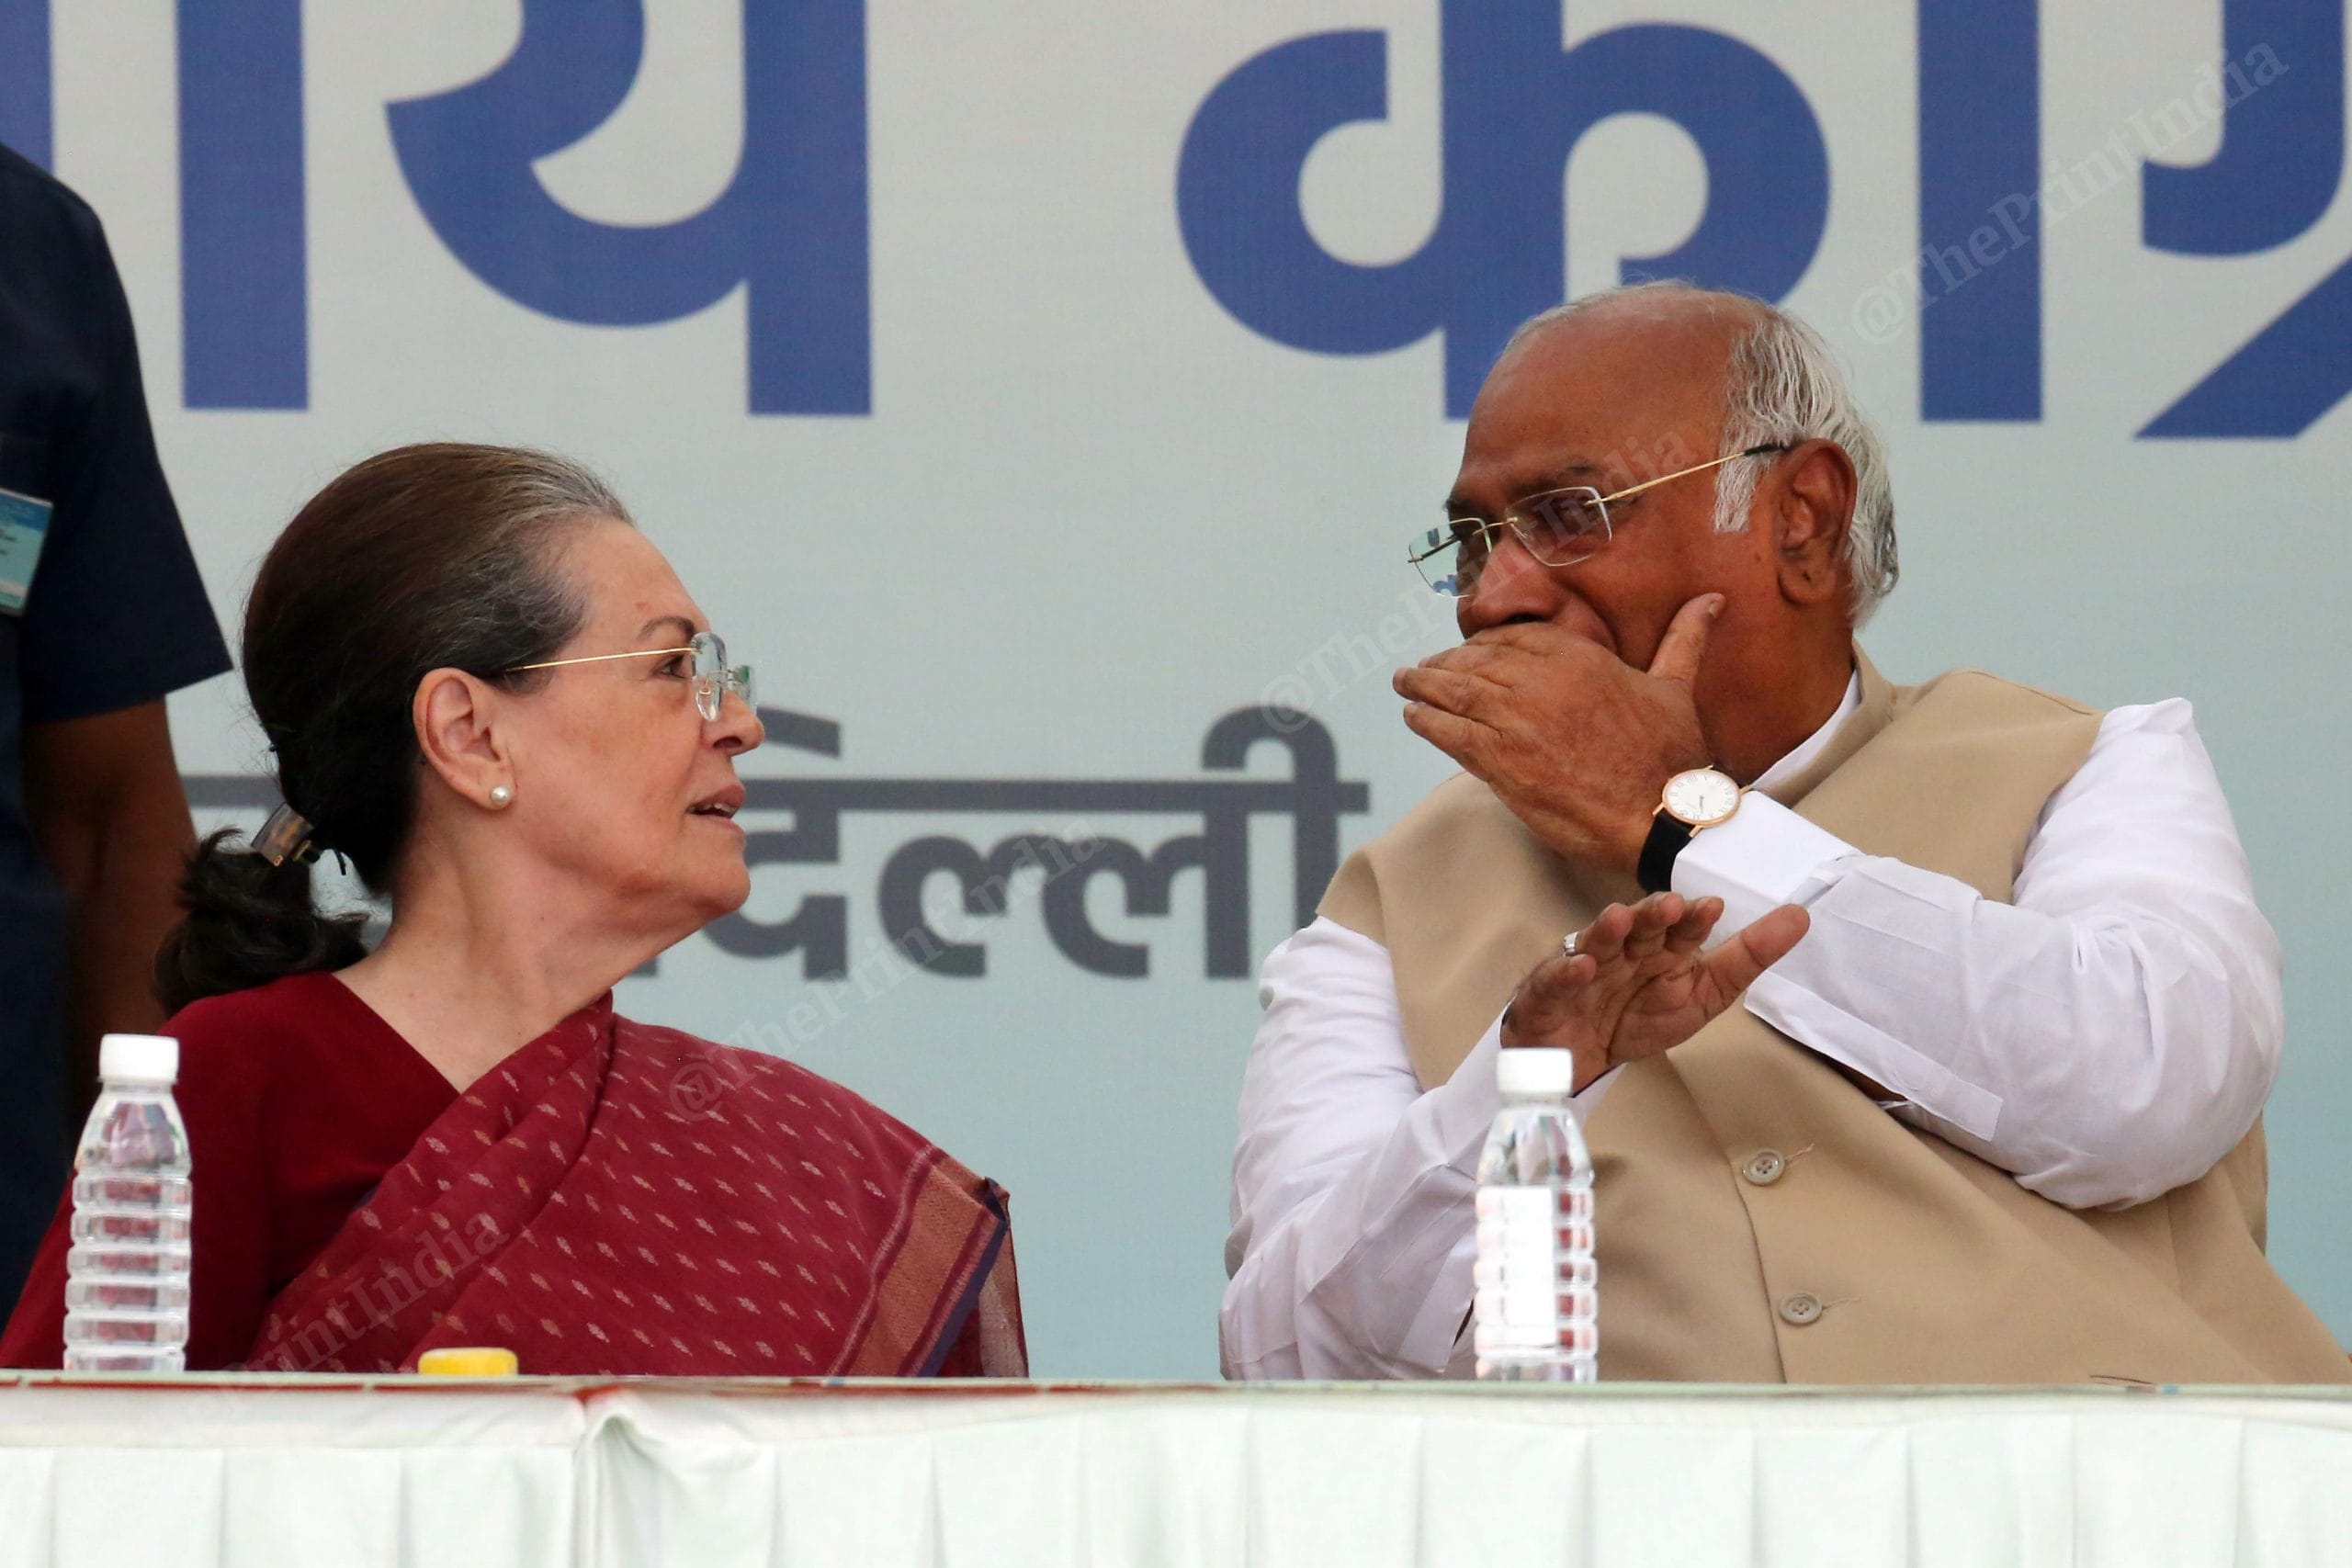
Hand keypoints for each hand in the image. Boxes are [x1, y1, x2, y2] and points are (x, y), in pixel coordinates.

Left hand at [1393, 596, 1721, 872]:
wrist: (1661, 815)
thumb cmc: (1672, 756)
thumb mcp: (1676, 688)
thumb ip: (1683, 640)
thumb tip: (1710, 600)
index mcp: (1580, 658)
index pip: (1514, 638)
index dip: (1486, 643)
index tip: (1470, 650)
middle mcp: (1541, 680)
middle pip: (1476, 661)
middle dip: (1446, 664)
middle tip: (1424, 668)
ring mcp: (1516, 719)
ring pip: (1455, 692)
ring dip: (1423, 686)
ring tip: (1406, 684)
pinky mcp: (1499, 760)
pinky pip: (1448, 732)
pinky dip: (1425, 721)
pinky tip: (1413, 717)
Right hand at [1500, 892, 1810, 1091]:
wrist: (1577, 1060)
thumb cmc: (1638, 1019)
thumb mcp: (1704, 996)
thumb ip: (1747, 957)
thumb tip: (1800, 916)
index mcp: (1661, 949)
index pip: (1680, 927)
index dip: (1693, 918)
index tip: (1713, 909)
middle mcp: (1624, 950)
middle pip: (1637, 926)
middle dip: (1651, 915)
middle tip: (1669, 907)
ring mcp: (1585, 967)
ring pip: (1596, 942)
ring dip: (1607, 930)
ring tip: (1619, 920)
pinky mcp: (1549, 992)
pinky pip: (1555, 980)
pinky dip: (1567, 974)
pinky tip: (1582, 969)